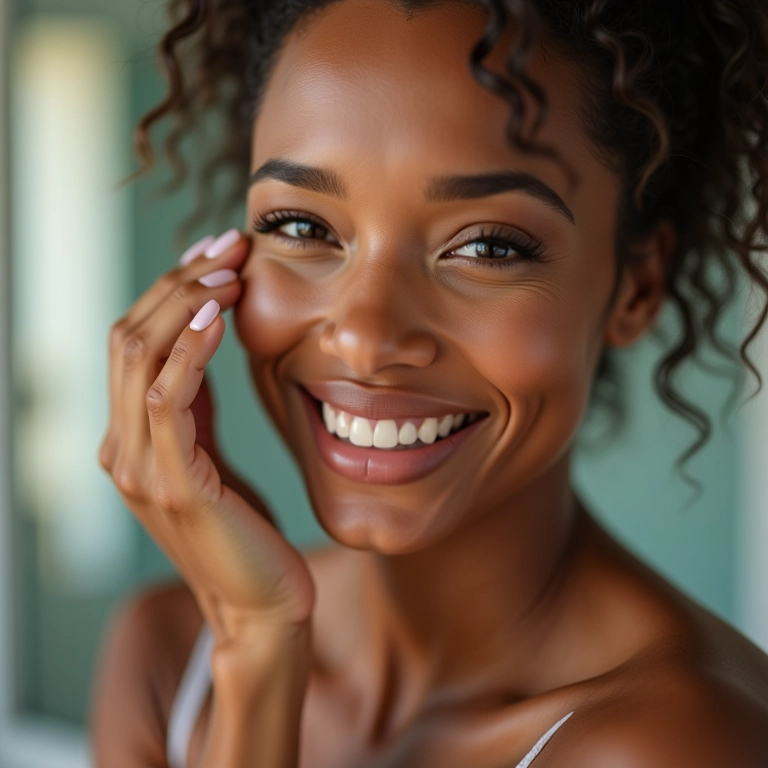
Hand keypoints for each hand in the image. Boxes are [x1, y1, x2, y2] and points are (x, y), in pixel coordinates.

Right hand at [98, 230, 314, 646]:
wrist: (261, 604)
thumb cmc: (244, 528)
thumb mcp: (213, 453)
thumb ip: (195, 404)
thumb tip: (200, 337)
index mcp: (130, 439)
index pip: (135, 341)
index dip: (173, 289)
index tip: (218, 253)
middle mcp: (121, 448)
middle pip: (129, 336)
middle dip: (180, 281)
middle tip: (228, 246)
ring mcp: (139, 468)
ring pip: (140, 356)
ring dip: (186, 302)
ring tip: (230, 268)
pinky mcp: (171, 485)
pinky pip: (169, 397)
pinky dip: (191, 349)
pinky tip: (223, 317)